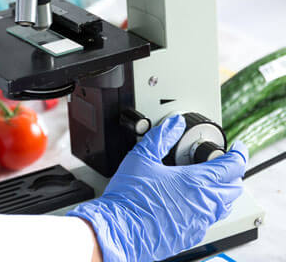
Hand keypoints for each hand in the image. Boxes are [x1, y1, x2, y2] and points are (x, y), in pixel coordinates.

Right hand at [68, 115, 246, 261]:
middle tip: (222, 163)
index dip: (238, 154)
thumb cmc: (129, 197)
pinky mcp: (192, 235)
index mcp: (196, 181)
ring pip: (224, 206)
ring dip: (222, 192)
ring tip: (209, 182)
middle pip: (234, 187)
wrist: (120, 229)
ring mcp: (200, 221)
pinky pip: (210, 220)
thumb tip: (174, 124)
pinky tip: (191, 202)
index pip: (232, 166)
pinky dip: (207, 208)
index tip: (237, 148)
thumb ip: (161, 137)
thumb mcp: (141, 158)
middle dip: (232, 173)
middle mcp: (204, 203)